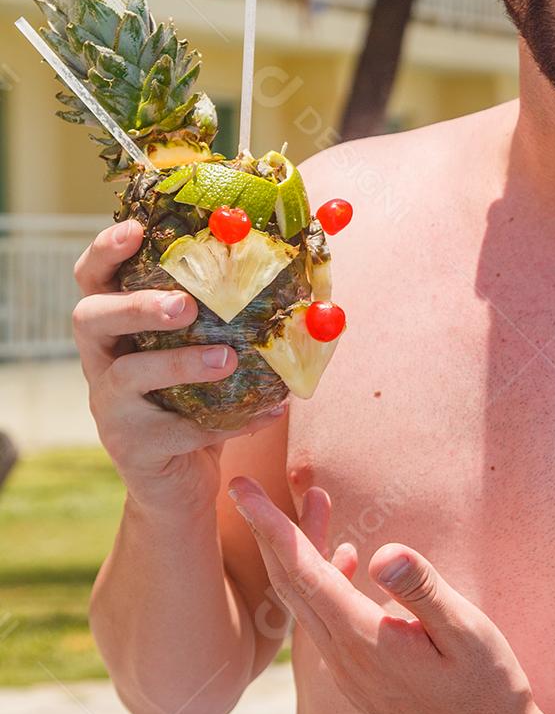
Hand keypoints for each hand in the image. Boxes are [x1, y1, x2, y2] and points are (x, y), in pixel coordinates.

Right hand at [72, 220, 285, 513]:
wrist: (181, 484)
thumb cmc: (196, 402)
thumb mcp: (205, 352)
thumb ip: (228, 318)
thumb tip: (304, 280)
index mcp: (115, 329)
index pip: (92, 278)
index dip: (105, 251)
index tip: (136, 229)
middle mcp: (101, 362)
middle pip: (90, 318)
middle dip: (134, 305)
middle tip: (183, 305)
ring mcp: (111, 408)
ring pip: (127, 375)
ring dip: (178, 363)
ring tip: (227, 358)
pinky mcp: (135, 449)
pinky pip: (179, 431)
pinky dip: (230, 421)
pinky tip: (270, 412)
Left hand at [227, 476, 554, 713]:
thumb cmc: (491, 694)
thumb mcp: (469, 633)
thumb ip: (423, 589)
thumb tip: (383, 551)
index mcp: (363, 642)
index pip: (304, 572)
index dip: (271, 526)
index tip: (241, 488)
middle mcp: (344, 661)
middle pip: (291, 585)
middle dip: (272, 530)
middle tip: (248, 485)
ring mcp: (350, 676)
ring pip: (307, 604)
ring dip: (303, 553)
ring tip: (318, 503)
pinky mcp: (362, 683)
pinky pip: (325, 624)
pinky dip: (323, 583)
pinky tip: (349, 561)